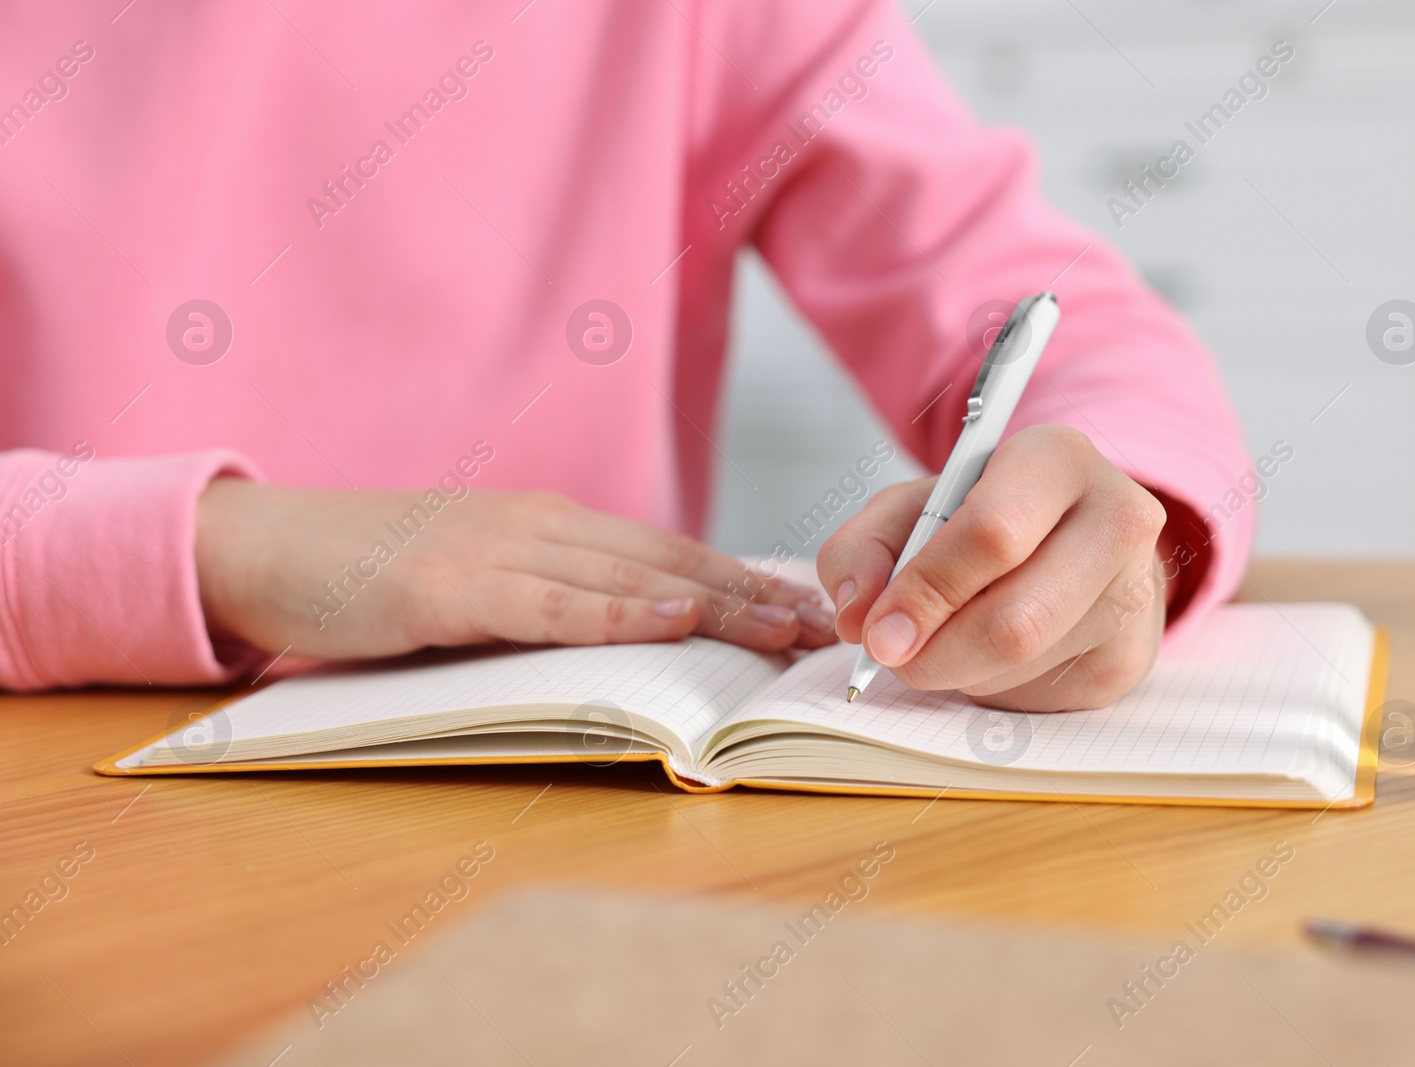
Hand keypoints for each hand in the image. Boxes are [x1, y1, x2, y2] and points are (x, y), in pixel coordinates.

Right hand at [195, 480, 836, 660]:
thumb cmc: (372, 577)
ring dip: (717, 603)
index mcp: (551, 528)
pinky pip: (555, 601)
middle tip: (826, 625)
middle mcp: (540, 527)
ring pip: (632, 576)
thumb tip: (628, 638)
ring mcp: (499, 550)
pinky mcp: (453, 583)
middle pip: (672, 561)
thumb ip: (549, 603)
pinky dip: (621, 611)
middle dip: (755, 594)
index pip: (669, 556)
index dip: (743, 581)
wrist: (263, 549)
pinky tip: (675, 620)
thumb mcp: (480, 586)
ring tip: (786, 629)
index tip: (806, 609)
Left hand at [818, 425, 1170, 711]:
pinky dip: (988, 682)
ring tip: (946, 634)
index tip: (877, 631)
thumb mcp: (908, 509)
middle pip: (1015, 619)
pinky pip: (1038, 693)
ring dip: (957, 668)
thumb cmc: (978, 517)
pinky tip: (986, 651)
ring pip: (1021, 664)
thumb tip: (857, 618)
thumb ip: (861, 550)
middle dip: (934, 651)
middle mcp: (1116, 518)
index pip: (993, 533)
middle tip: (892, 655)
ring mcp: (1133, 592)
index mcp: (1057, 458)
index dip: (926, 591)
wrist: (1067, 542)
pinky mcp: (1130, 655)